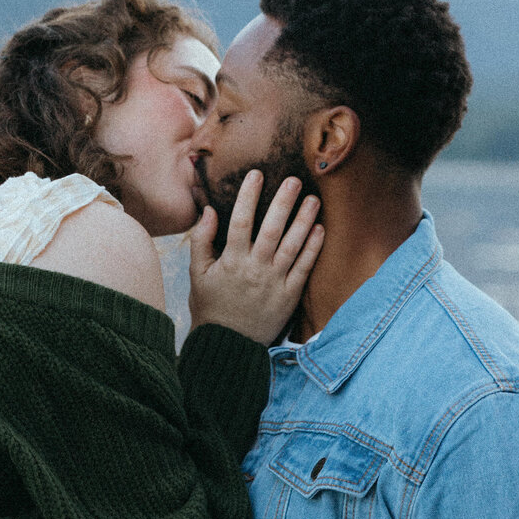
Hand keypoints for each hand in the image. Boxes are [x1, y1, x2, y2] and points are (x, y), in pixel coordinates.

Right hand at [188, 172, 323, 345]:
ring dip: (304, 221)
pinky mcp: (289, 295)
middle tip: (294, 180)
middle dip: (283, 202)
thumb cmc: (211, 306)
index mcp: (231, 260)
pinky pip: (304, 268)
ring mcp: (274, 282)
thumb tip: (208, 210)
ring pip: (292, 245)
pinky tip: (320, 229)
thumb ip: (202, 240)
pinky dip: (313, 248)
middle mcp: (255, 268)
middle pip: (272, 229)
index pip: (240, 221)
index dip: (248, 196)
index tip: (256, 174)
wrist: (228, 344)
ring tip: (314, 200)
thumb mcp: (197, 274)